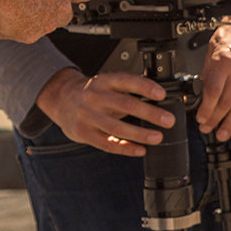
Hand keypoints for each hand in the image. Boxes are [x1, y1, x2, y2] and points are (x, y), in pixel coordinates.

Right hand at [0, 0, 93, 41]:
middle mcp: (62, 6)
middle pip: (64, 14)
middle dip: (47, 10)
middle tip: (26, 0)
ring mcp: (48, 23)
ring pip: (40, 25)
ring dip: (23, 18)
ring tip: (3, 4)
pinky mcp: (30, 36)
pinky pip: (17, 33)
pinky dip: (3, 26)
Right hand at [36, 68, 172, 156]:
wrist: (61, 99)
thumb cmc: (94, 93)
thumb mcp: (109, 84)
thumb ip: (130, 91)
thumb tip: (161, 100)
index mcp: (104, 81)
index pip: (126, 81)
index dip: (145, 87)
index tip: (161, 94)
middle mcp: (94, 97)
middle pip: (125, 105)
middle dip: (149, 113)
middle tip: (169, 120)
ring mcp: (87, 115)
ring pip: (116, 127)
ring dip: (139, 134)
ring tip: (157, 137)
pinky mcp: (83, 132)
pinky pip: (106, 143)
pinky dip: (125, 148)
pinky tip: (140, 149)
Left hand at [194, 23, 230, 139]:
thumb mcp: (212, 50)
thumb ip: (208, 72)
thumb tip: (200, 94)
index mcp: (223, 61)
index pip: (212, 93)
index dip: (206, 110)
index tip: (201, 119)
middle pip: (226, 102)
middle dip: (215, 119)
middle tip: (209, 129)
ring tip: (223, 133)